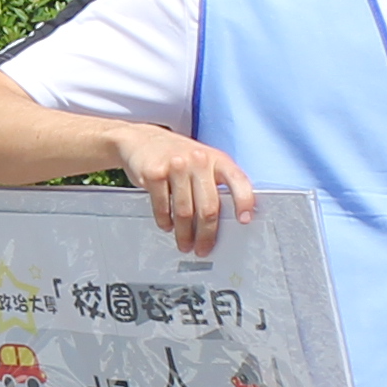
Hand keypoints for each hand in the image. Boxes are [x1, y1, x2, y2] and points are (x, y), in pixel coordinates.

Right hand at [116, 124, 256, 256]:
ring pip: (185, 212)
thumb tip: (226, 219)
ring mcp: (176, 166)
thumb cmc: (177, 155)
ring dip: (184, 235)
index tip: (244, 220)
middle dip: (206, 234)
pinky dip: (165, 222)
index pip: (237, 181)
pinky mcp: (155, 174)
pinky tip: (168, 225)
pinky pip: (163, 208)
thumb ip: (215, 183)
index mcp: (217, 159)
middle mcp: (199, 160)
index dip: (244, 202)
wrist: (141, 139)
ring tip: (185, 244)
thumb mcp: (203, 161)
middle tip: (203, 248)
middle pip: (208, 207)